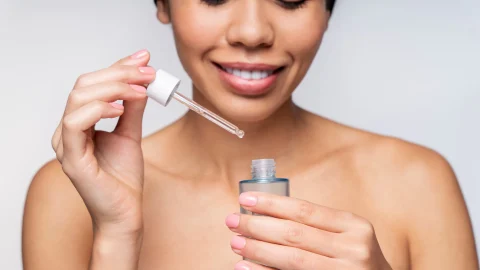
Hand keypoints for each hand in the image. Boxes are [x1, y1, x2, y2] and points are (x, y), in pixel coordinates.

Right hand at [51, 49, 154, 236]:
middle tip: (148, 73)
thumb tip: (141, 82)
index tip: (144, 59)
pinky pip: (75, 123)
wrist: (125, 212)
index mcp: (80, 123)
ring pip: (79, 98)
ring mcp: (66, 143)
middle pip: (84, 85)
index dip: (117, 67)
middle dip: (119, 73)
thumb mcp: (131, 134)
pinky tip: (121, 108)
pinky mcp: (71, 158)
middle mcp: (68, 130)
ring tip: (141, 89)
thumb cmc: (124, 178)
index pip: (93, 84)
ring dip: (114, 87)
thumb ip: (133, 109)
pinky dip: (99, 109)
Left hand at [225, 192, 392, 269]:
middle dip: (258, 226)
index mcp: (353, 226)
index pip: (305, 210)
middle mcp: (353, 248)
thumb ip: (316, 225)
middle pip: (295, 234)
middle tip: (232, 221)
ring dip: (258, 250)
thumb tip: (263, 215)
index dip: (271, 204)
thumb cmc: (354, 258)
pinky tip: (246, 267)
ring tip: (236, 243)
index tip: (245, 199)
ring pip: (292, 259)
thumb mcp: (346, 235)